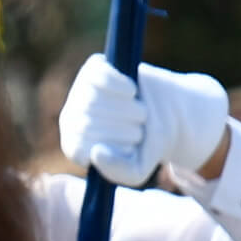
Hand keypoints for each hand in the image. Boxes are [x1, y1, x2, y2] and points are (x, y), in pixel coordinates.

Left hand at [60, 56, 231, 186]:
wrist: (168, 114)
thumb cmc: (147, 144)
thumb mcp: (137, 169)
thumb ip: (118, 172)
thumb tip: (96, 153)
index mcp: (75, 146)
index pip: (80, 148)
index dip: (113, 145)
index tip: (132, 145)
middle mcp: (71, 119)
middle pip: (88, 124)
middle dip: (124, 128)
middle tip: (140, 128)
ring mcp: (79, 93)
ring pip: (94, 101)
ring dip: (128, 109)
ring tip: (140, 113)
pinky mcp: (92, 69)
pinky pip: (100, 76)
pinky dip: (121, 86)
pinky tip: (132, 92)